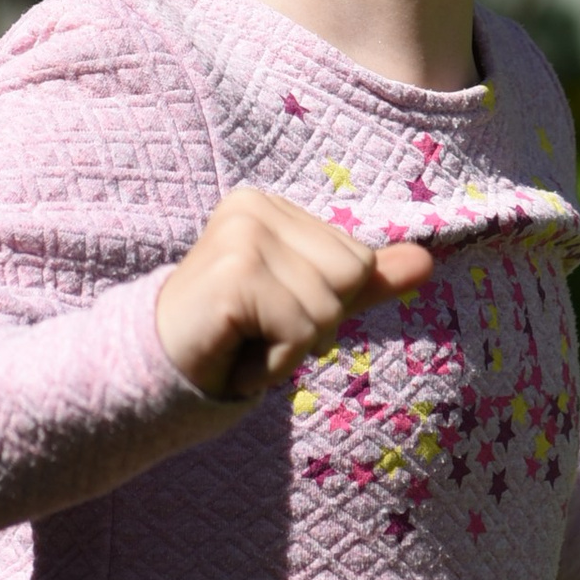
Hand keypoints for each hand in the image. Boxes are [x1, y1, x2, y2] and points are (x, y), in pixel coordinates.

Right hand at [156, 185, 434, 402]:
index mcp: (271, 205)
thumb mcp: (306, 304)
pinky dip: (272, 364)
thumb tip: (427, 262)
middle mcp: (255, 207)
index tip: (266, 314)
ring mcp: (241, 237)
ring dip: (290, 350)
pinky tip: (233, 357)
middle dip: (313, 327)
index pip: (357, 260)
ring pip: (327, 309)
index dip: (324, 306)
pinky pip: (299, 331)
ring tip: (243, 344)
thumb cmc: (231, 338)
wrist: (152, 375)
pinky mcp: (233, 275)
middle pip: (350, 277)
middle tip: (256, 332)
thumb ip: (363, 281)